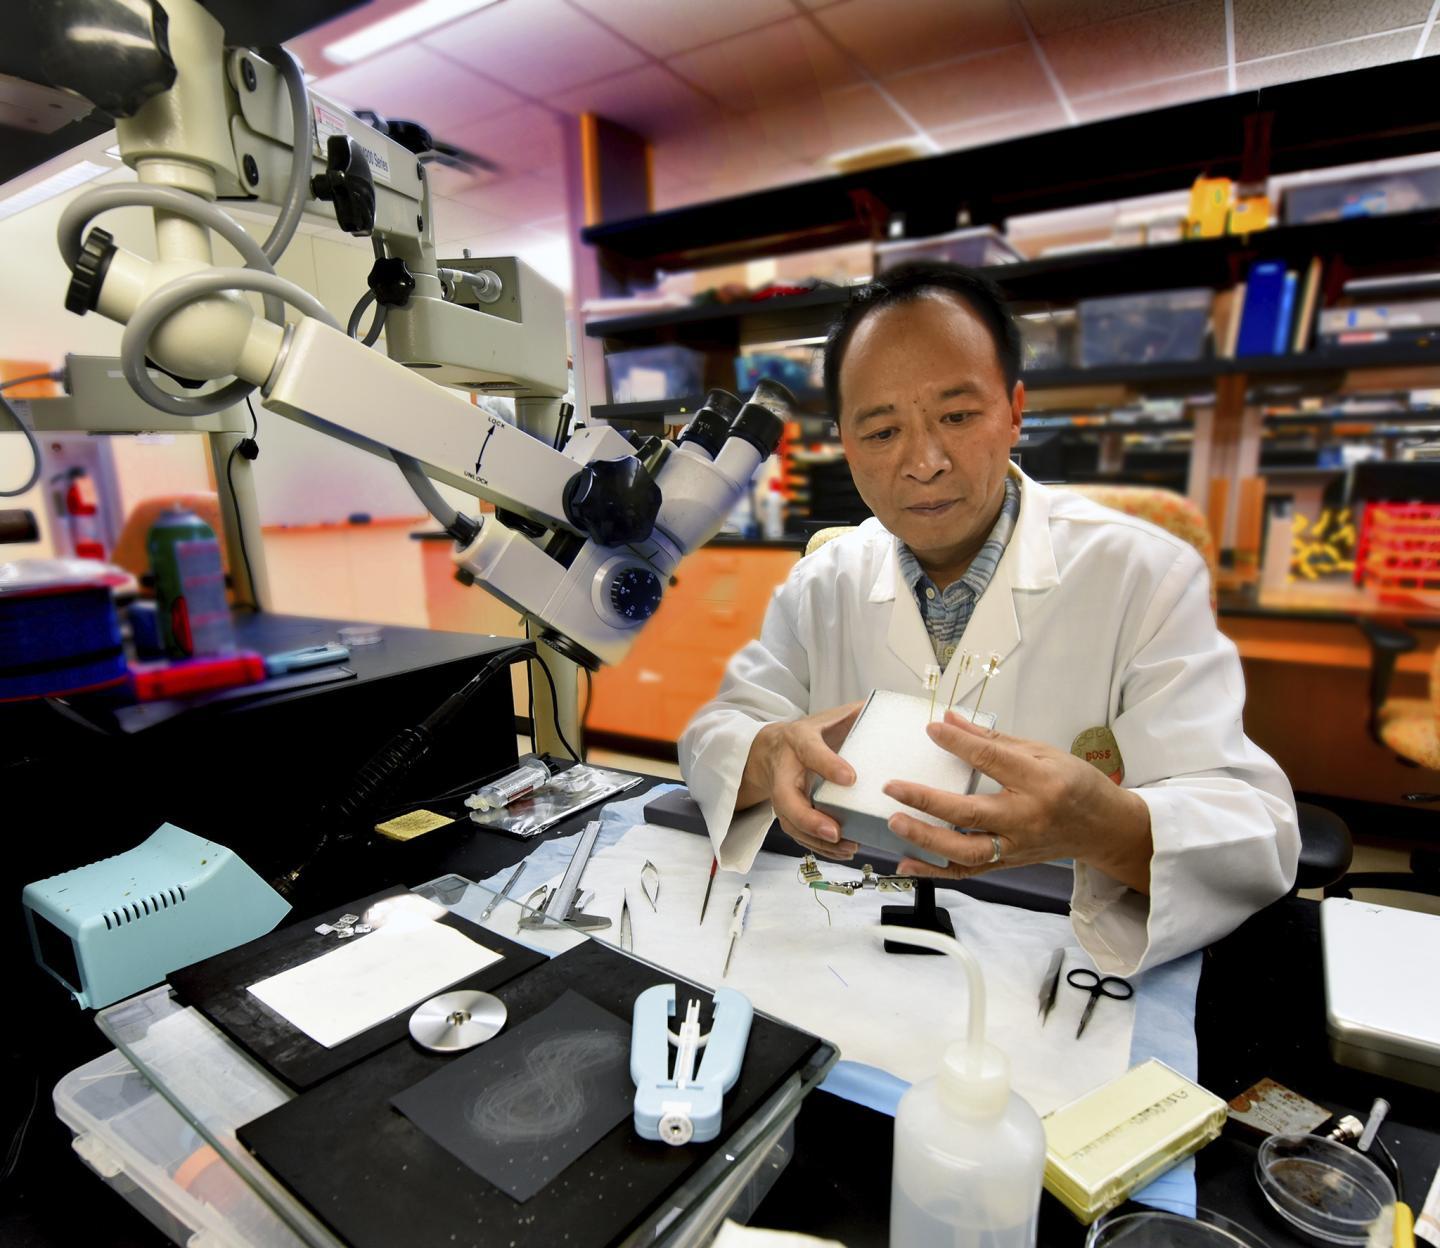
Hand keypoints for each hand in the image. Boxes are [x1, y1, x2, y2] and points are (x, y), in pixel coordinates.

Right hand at [740, 702, 864, 859]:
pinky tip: (842, 851)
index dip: (828, 765)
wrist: (768, 751)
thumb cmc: (806, 736)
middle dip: (809, 818)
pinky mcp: (786, 813)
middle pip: (787, 799)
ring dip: (817, 840)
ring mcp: (782, 796)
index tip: (851, 778)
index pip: (810, 752)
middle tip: (834, 831)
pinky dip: (819, 846)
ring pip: (791, 823)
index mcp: (798, 741)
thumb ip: (852, 714)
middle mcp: (785, 770)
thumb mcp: (825, 718)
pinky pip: (798, 834)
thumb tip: (883, 708)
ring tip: (847, 846)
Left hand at [881, 711, 1152, 893]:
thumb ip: (991, 739)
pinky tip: (905, 863)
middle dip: (927, 801)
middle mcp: (1026, 818)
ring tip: (895, 822)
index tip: (930, 729)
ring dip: (926, 839)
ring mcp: (1016, 847)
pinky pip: (967, 873)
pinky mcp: (1008, 864)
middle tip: (893, 788)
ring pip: (966, 852)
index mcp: (1039, 781)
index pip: (991, 759)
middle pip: (971, 814)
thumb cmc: (1074, 783)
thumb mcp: (1042, 751)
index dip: (957, 743)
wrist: (1102, 827)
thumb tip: (948, 720)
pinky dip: (934, 872)